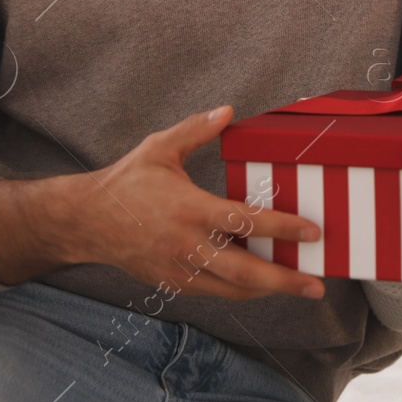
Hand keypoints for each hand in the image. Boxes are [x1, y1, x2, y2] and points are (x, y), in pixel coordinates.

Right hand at [0, 106, 328, 300]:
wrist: (85, 222)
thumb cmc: (126, 182)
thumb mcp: (159, 148)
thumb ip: (196, 130)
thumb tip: (227, 110)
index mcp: (187, 209)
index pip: (244, 222)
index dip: (281, 228)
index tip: (312, 231)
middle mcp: (185, 245)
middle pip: (243, 271)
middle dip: (283, 280)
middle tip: (316, 285)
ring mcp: (177, 269)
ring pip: (231, 289)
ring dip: (267, 290)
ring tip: (299, 286)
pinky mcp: (171, 283)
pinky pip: (213, 291)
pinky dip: (240, 290)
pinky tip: (262, 284)